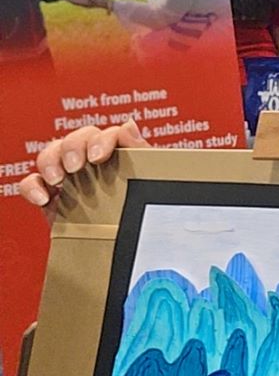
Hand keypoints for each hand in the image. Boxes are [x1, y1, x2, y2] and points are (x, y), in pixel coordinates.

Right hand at [10, 121, 143, 210]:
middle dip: (72, 148)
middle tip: (76, 167)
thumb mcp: (149, 182)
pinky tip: (43, 199)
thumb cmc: (143, 209)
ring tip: (58, 180)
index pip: (106, 135)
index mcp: (120, 156)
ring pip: (51, 154)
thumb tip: (129, 126)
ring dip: (50, 162)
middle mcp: (92, 162)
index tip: (99, 157)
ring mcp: (70, 178)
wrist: (129, 249)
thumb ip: (141, 153)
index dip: (101, 140)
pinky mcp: (52, 197)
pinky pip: (33, 183)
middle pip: (75, 139)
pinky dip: (32, 187)